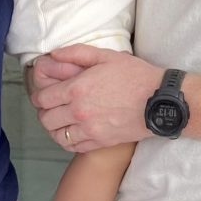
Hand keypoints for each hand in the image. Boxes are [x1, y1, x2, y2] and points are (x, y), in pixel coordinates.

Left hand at [28, 44, 161, 151]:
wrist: (160, 101)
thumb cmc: (136, 76)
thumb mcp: (107, 56)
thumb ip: (77, 53)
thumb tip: (53, 54)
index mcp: (77, 89)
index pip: (43, 98)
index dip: (39, 96)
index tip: (44, 94)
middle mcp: (78, 112)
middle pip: (45, 118)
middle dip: (44, 111)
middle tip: (51, 107)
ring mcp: (89, 130)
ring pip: (57, 135)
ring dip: (54, 128)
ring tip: (60, 121)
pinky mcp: (99, 142)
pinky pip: (73, 146)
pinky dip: (67, 140)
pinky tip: (72, 132)